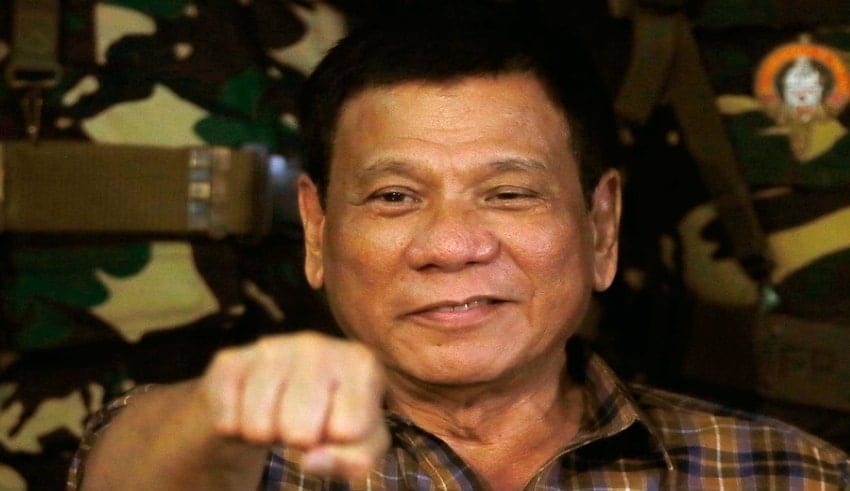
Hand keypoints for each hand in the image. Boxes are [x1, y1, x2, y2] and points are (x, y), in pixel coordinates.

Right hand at [196, 331, 389, 480]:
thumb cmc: (331, 418)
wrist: (276, 394)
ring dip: (265, 435)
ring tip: (276, 416)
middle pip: (300, 432)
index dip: (339, 441)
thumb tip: (310, 459)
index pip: (349, 430)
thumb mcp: (360, 444)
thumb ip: (354, 459)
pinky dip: (234, 429)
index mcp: (359, 362)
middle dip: (299, 440)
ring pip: (259, 428)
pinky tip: (248, 409)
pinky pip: (226, 421)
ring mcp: (269, 348)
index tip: (337, 425)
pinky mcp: (229, 360)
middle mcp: (315, 345)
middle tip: (301, 424)